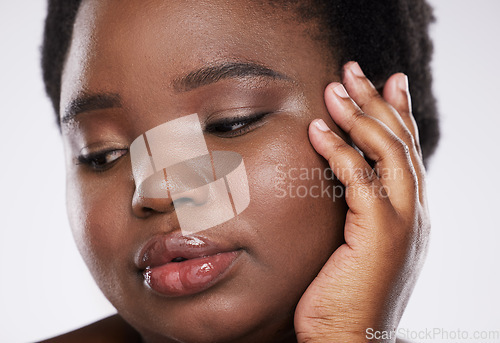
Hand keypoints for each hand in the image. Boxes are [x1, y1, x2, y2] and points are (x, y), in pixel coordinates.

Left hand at [294, 62, 429, 341]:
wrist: (352, 340)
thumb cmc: (347, 294)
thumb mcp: (359, 244)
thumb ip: (360, 210)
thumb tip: (346, 181)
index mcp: (411, 212)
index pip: (406, 152)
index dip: (397, 114)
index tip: (385, 83)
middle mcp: (415, 212)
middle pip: (400, 143)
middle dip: (378, 102)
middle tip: (355, 70)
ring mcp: (402, 223)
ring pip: (388, 154)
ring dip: (360, 116)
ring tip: (336, 87)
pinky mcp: (380, 235)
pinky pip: (360, 182)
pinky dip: (340, 152)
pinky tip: (318, 130)